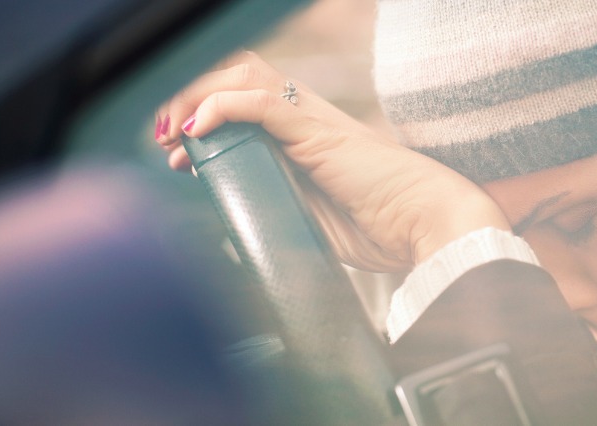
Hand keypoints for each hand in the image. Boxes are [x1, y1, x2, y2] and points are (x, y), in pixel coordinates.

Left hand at [155, 52, 508, 271]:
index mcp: (308, 140)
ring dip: (197, 99)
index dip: (203, 116)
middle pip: (238, 79)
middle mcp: (308, 121)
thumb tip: (231, 242)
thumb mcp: (318, 226)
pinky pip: (262, 102)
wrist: (431, 225)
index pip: (247, 103)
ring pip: (243, 79)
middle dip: (190, 101)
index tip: (178, 156)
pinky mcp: (318, 132)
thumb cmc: (387, 230)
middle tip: (164, 142)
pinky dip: (222, 108)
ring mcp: (313, 122)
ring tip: (173, 135)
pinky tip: (197, 130)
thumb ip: (282, 220)